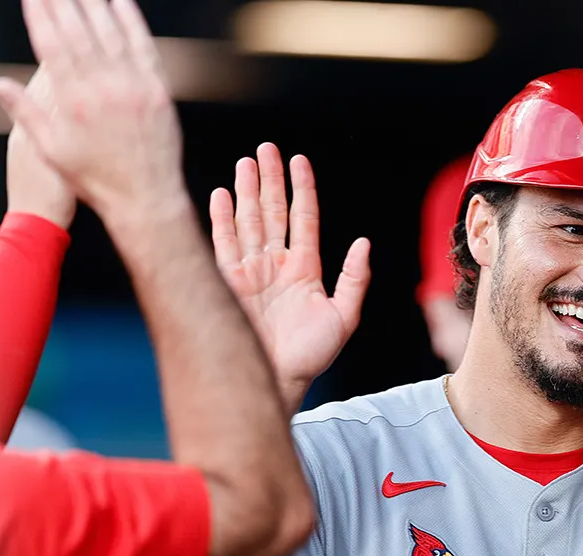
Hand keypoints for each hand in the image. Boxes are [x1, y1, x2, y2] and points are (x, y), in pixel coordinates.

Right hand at [0, 0, 186, 223]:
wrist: (146, 198)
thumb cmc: (97, 178)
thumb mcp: (52, 150)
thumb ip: (25, 113)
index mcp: (72, 101)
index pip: (51, 46)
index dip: (40, 18)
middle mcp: (103, 90)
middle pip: (79, 33)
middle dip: (63, 3)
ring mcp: (134, 89)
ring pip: (111, 34)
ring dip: (95, 4)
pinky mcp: (159, 92)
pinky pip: (144, 48)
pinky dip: (132, 22)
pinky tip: (121, 2)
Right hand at [210, 143, 370, 413]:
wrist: (279, 380)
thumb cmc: (312, 355)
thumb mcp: (344, 316)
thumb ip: (354, 279)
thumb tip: (363, 243)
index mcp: (304, 268)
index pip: (302, 218)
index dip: (302, 188)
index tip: (299, 159)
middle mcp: (275, 265)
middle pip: (273, 211)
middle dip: (270, 179)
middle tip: (267, 148)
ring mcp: (250, 272)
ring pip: (248, 221)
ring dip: (246, 191)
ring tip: (246, 162)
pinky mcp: (227, 283)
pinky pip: (222, 245)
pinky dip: (221, 219)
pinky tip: (219, 194)